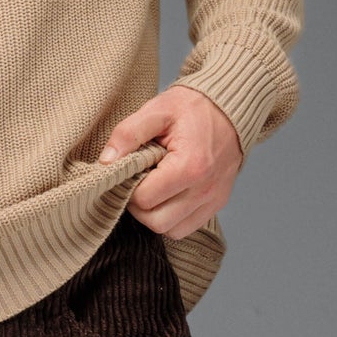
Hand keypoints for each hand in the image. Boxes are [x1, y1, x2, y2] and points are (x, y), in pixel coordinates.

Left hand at [97, 85, 242, 237]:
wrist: (230, 106)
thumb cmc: (194, 107)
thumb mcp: (157, 110)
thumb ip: (128, 134)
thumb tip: (106, 162)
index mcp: (190, 166)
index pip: (144, 199)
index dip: (128, 187)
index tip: (129, 171)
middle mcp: (205, 189)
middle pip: (157, 222)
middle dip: (139, 206)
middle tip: (138, 182)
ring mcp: (214, 199)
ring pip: (171, 230)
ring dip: (155, 215)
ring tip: (153, 188)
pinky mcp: (217, 203)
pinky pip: (187, 227)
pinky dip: (172, 218)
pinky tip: (168, 195)